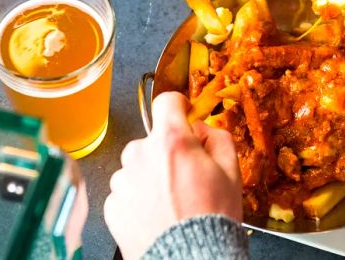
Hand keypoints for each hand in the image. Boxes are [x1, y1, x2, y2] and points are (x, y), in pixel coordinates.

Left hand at [104, 92, 241, 258]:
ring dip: (152, 175)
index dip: (179, 106)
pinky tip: (159, 213)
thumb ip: (217, 137)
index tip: (184, 114)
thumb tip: (203, 129)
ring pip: (138, 166)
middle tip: (188, 175)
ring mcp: (123, 181)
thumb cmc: (211, 217)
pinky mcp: (113, 206)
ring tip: (173, 200)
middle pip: (154, 139)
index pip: (166, 101)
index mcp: (170, 140)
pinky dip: (140, 197)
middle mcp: (140, 155)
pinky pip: (127, 191)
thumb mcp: (231, 170)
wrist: (190, 258)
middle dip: (169, 151)